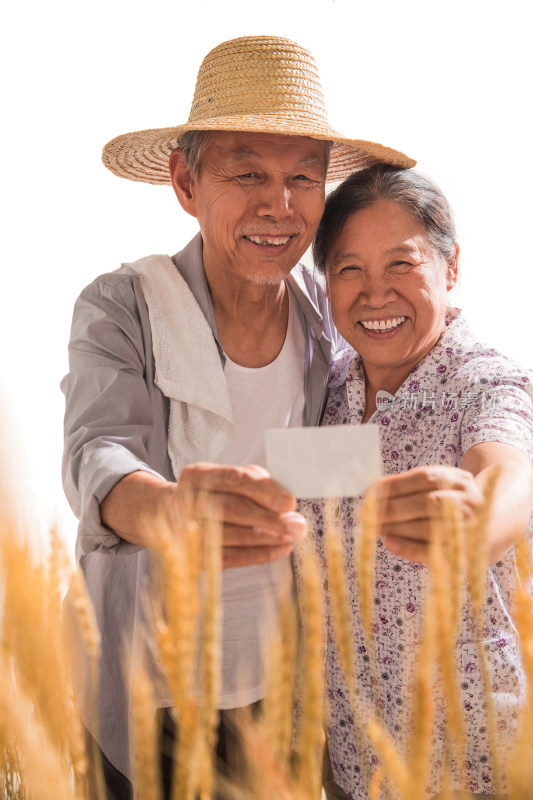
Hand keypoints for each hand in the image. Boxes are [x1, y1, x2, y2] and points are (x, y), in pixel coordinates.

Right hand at [168, 462, 306, 568]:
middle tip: (297, 524)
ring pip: (232, 536)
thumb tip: (284, 499)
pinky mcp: (193, 556)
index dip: (263, 490)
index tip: (289, 502)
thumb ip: (252, 481)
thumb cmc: (208, 493)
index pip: (233, 479)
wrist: (164, 514)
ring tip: (292, 537)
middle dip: (269, 519)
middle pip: (231, 509)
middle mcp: (186, 501)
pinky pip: (231, 557)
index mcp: (197, 475)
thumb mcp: (223, 478)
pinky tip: (280, 549)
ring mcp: (186, 531)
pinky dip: (259, 554)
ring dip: (267, 538)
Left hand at [370, 466, 484, 565]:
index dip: (394, 485)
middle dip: (391, 508)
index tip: (368, 494)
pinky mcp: (466, 553)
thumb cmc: (456, 504)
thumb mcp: (442, 486)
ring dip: (396, 527)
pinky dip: (408, 547)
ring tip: (372, 528)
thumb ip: (412, 487)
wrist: (499, 524)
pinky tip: (390, 542)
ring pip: (429, 526)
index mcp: (459, 479)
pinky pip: (434, 551)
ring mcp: (471, 528)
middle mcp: (468, 501)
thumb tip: (372, 493)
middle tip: (364, 515)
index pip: (423, 478)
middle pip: (425, 502)